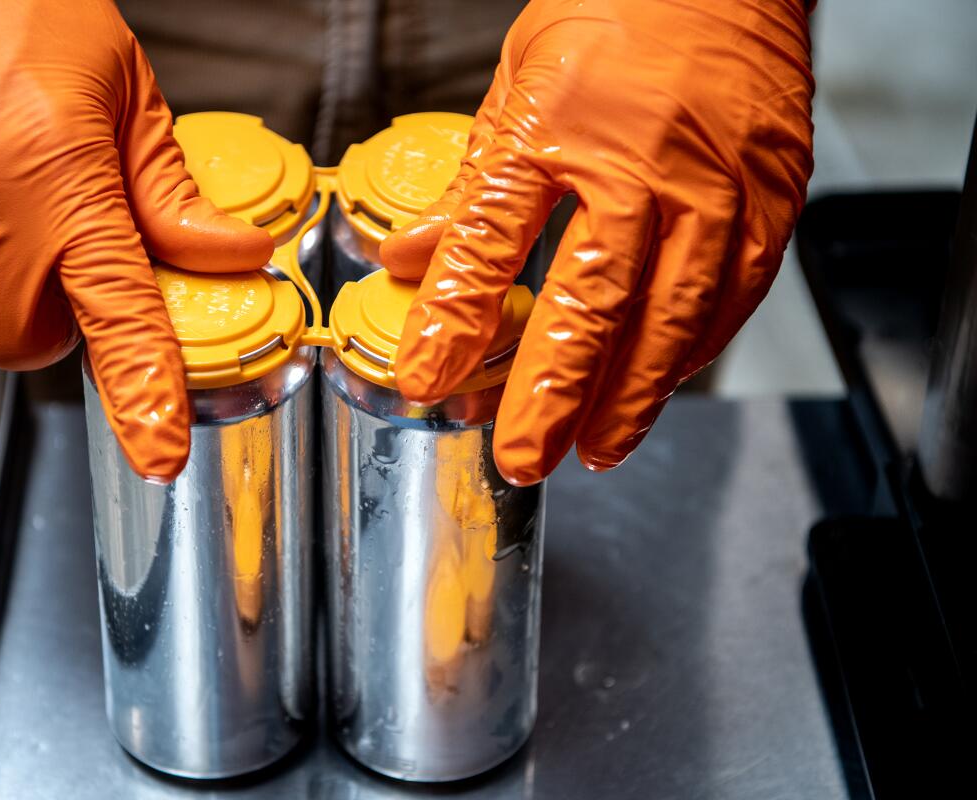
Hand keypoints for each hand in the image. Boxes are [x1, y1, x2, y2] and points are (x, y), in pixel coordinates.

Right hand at [0, 0, 273, 481]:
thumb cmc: (28, 15)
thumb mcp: (126, 98)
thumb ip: (170, 195)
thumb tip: (233, 256)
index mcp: (64, 183)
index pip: (115, 316)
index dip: (141, 395)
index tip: (157, 455)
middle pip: (15, 343)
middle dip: (42, 318)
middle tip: (51, 254)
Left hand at [380, 0, 812, 484]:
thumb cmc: (617, 16)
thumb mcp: (516, 85)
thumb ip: (472, 186)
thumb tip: (410, 258)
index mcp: (554, 126)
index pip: (489, 242)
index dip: (453, 321)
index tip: (425, 379)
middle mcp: (637, 161)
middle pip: (588, 301)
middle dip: (550, 393)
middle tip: (521, 456)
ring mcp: (713, 184)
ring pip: (671, 317)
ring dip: (630, 396)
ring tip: (595, 448)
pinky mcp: (771, 196)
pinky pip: (734, 295)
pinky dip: (694, 352)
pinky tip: (662, 386)